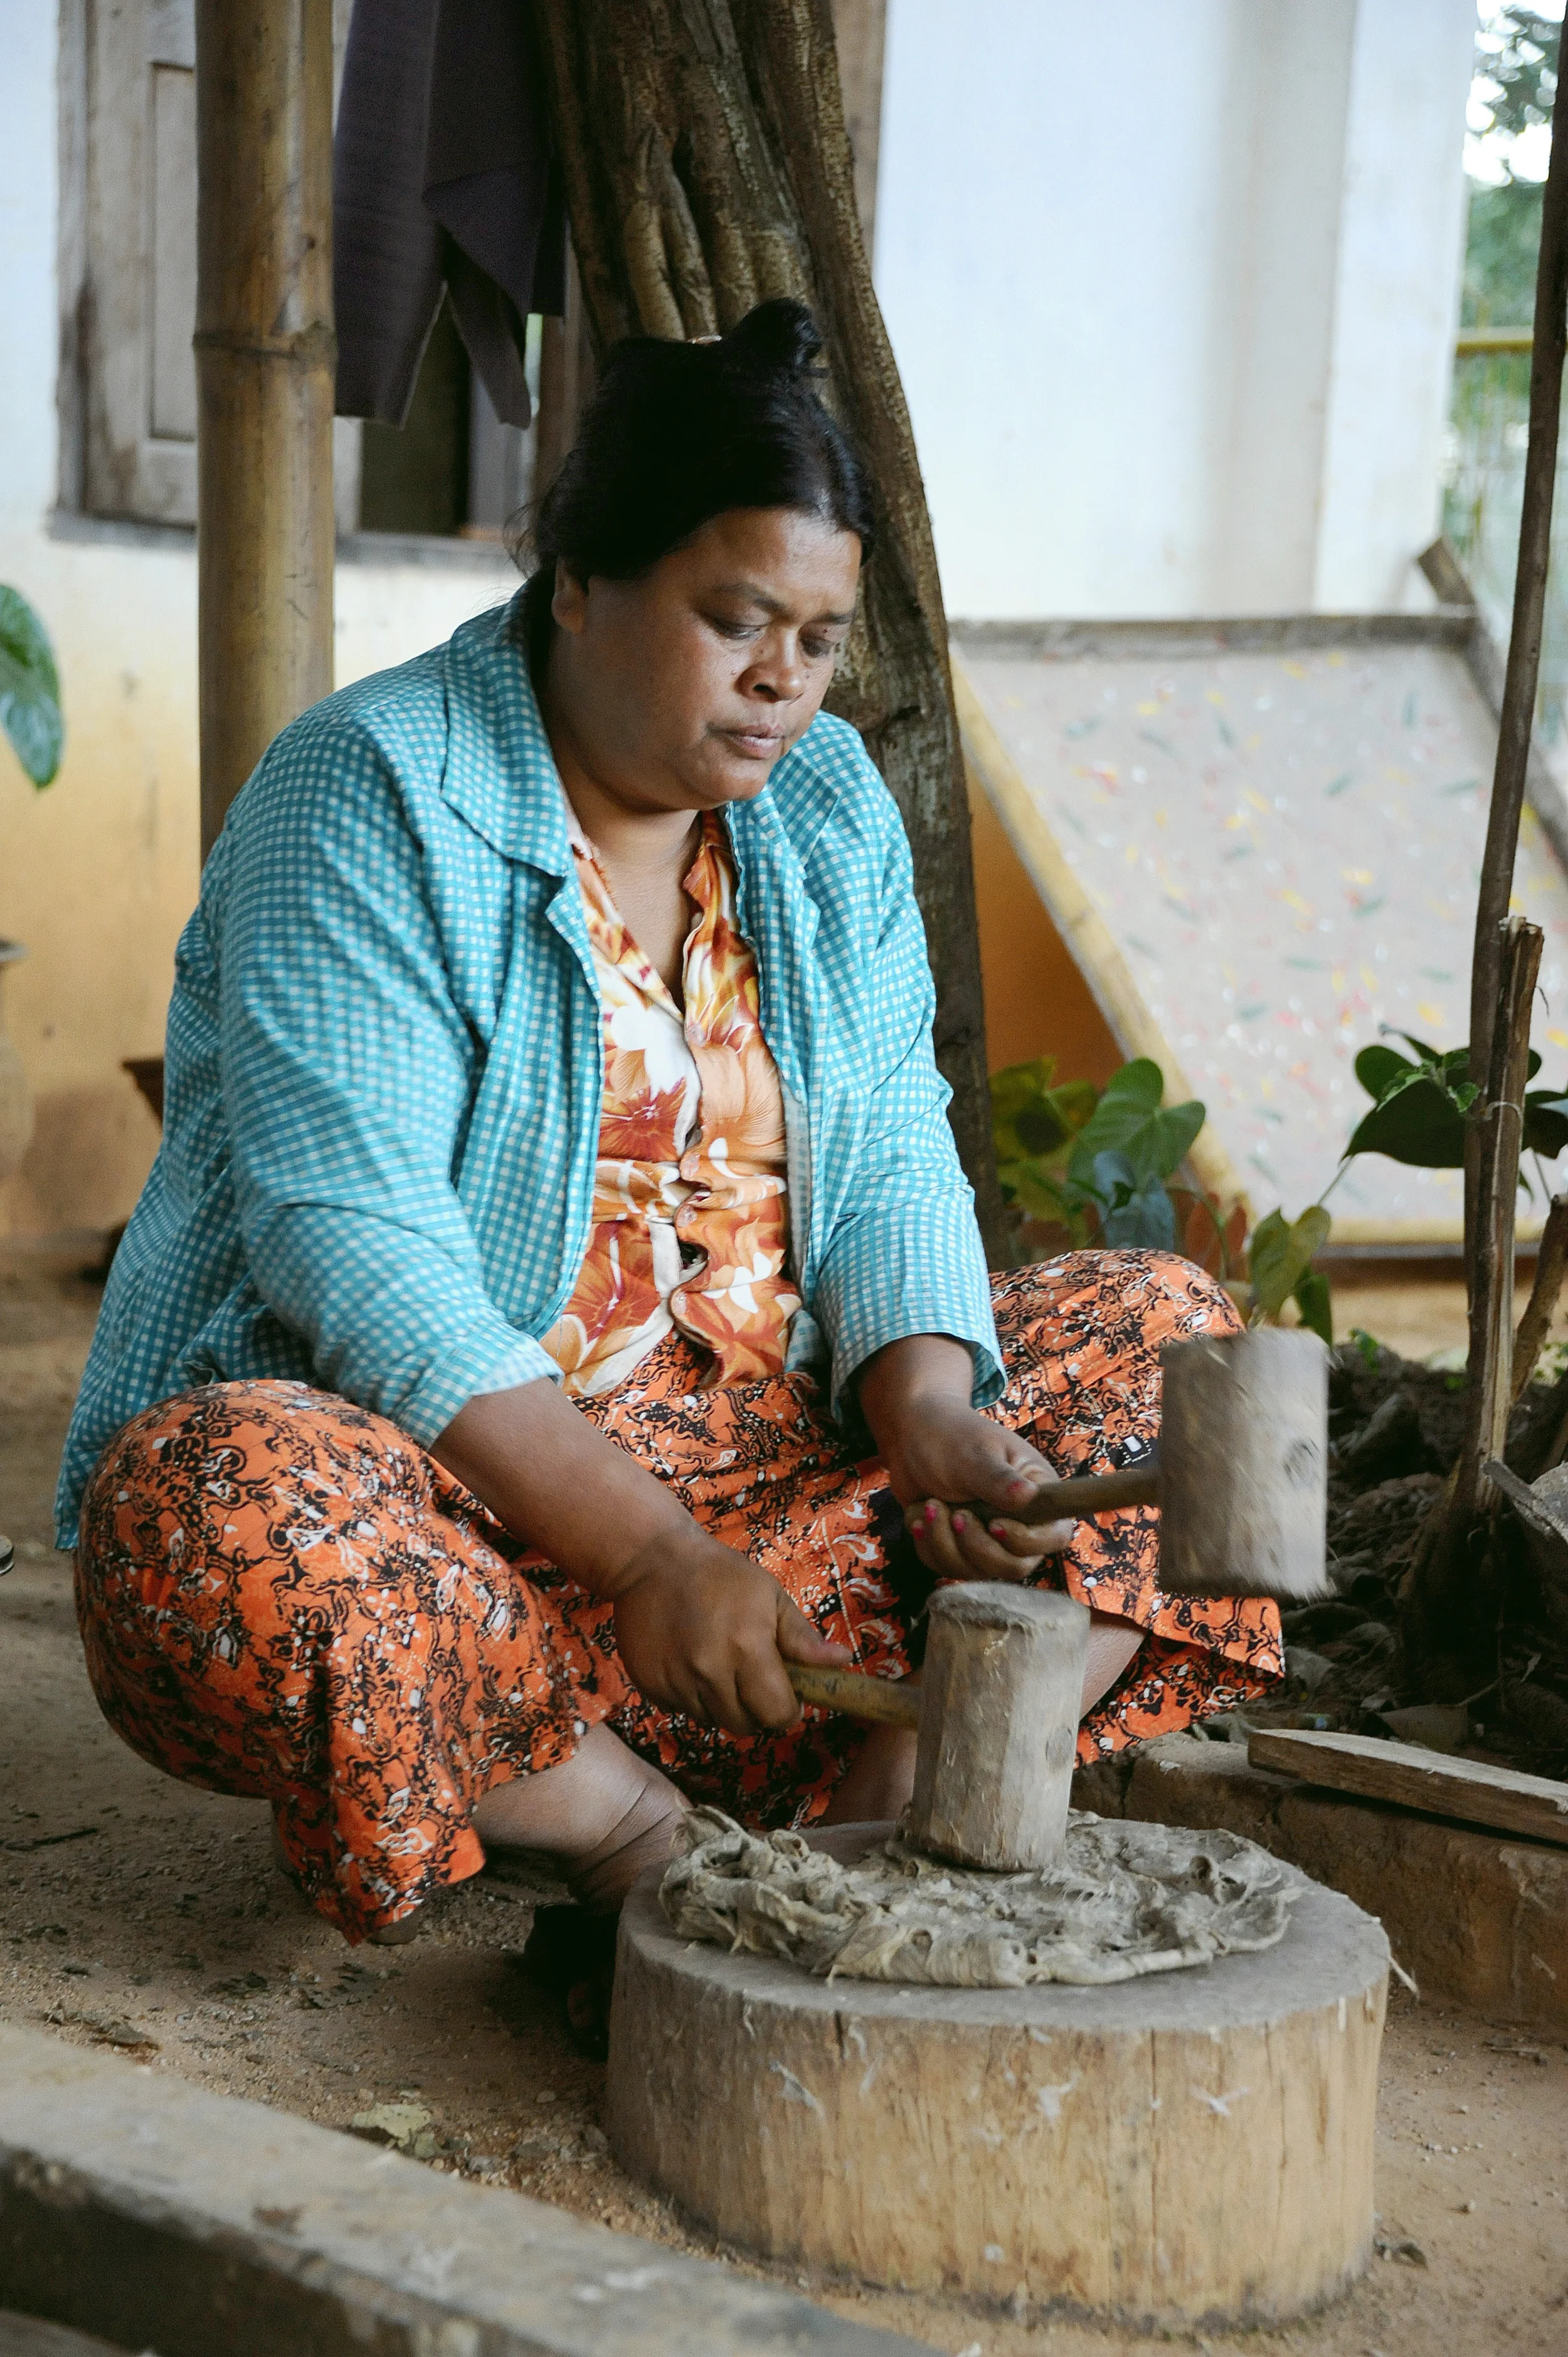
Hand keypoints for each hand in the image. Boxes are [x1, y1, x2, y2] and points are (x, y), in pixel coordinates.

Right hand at [612, 1525, 850, 1737]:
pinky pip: (681, 1711)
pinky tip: (690, 1665)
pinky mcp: (650, 1685)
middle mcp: (711, 1672)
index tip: (784, 1695)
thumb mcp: (770, 1597)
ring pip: (711, 1721)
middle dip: (755, 1711)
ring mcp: (676, 1681)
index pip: (777, 1715)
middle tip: (751, 1681)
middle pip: (743, 1727)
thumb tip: (844, 1660)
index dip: (786, 1710)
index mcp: (748, 1649)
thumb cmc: (721, 1575)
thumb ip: (802, 1638)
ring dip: (721, 1704)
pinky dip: (691, 1697)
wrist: (652, 1560)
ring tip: (719, 1667)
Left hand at [857, 1335, 1074, 1584]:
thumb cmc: (950, 1436)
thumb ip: (999, 1479)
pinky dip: (929, 1545)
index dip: (1027, 1541)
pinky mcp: (960, 1546)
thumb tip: (1028, 1496)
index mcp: (1036, 1492)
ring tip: (929, 1505)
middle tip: (954, 1514)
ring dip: (946, 1544)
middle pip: (1016, 1566)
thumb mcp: (974, 1455)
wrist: (911, 1435)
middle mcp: (1019, 1520)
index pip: (1055, 1535)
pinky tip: (920, 1516)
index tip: (994, 1524)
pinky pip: (949, 1568)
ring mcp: (989, 1537)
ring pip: (977, 1570)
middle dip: (978, 1547)